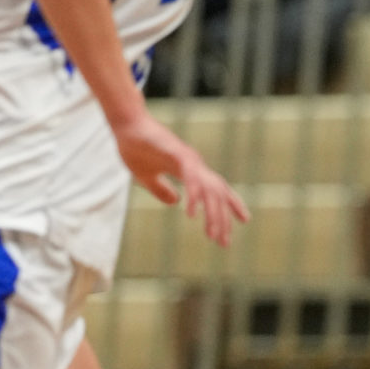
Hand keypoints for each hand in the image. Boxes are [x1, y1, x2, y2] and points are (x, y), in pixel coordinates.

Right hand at [114, 116, 249, 246]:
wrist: (125, 125)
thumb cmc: (136, 148)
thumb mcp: (147, 177)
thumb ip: (161, 189)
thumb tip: (175, 202)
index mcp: (191, 170)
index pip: (217, 189)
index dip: (231, 204)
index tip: (244, 220)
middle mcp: (195, 165)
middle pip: (217, 194)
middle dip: (223, 219)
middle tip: (224, 243)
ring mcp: (187, 159)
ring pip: (208, 190)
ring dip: (212, 214)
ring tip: (212, 235)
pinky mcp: (176, 153)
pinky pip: (190, 178)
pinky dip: (194, 196)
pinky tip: (192, 213)